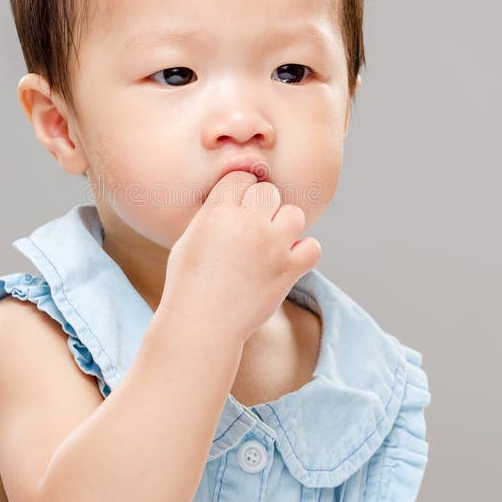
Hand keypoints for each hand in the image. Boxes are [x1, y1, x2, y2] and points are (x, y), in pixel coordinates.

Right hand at [159, 171, 321, 344]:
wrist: (202, 324)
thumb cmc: (189, 283)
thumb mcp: (190, 237)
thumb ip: (215, 213)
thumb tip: (236, 198)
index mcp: (217, 212)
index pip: (240, 178)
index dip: (240, 193)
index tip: (237, 211)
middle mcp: (246, 224)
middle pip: (268, 192)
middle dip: (262, 208)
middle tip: (252, 231)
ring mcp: (270, 246)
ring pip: (294, 214)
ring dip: (285, 226)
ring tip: (271, 244)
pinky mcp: (287, 270)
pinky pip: (313, 246)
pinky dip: (303, 253)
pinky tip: (286, 261)